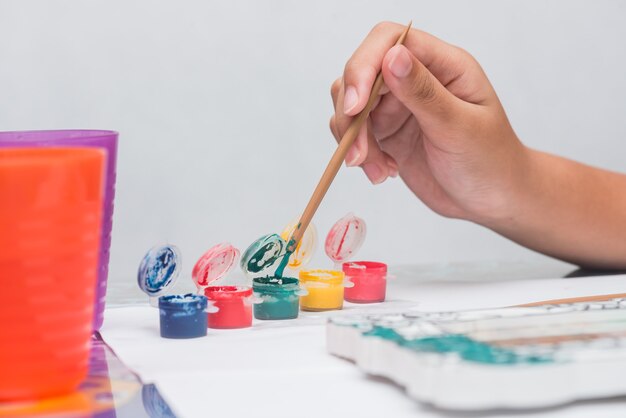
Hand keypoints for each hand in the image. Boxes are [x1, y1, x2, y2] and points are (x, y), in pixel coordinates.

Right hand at [330, 22, 527, 222]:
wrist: (491, 200)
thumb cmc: (491, 161)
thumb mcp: (459, 128)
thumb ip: (424, 92)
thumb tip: (392, 56)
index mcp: (443, 65)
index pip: (390, 40)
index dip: (364, 66)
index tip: (355, 106)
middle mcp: (416, 78)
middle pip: (362, 73)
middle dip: (352, 113)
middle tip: (359, 153)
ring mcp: (398, 105)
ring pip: (351, 103)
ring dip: (352, 138)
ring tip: (376, 168)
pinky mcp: (386, 131)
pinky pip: (355, 132)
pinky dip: (358, 153)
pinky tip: (383, 171)